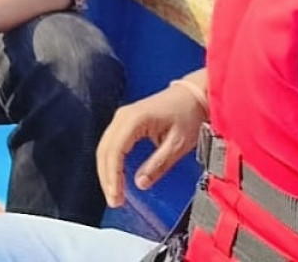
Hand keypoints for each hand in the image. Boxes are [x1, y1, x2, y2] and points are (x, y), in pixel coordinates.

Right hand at [95, 81, 207, 206]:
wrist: (194, 95)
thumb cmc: (188, 115)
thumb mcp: (177, 143)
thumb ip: (158, 164)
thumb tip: (140, 184)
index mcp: (134, 119)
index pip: (114, 151)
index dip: (113, 176)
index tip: (116, 196)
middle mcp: (122, 116)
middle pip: (104, 151)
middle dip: (107, 178)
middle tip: (114, 201)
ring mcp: (121, 118)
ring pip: (104, 148)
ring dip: (107, 172)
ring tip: (114, 194)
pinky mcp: (125, 122)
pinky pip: (111, 144)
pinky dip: (111, 163)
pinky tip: (116, 177)